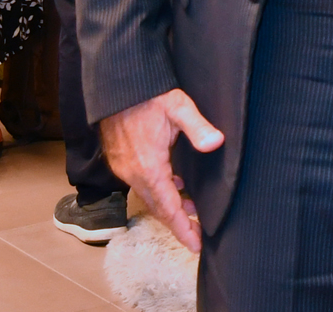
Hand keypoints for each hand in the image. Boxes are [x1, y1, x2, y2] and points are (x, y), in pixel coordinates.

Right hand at [98, 88, 223, 251]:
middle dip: (179, 222)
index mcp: (149, 167)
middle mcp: (134, 173)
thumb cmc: (148, 95)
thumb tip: (216, 143)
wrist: (116, 86)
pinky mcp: (122, 160)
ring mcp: (125, 167)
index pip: (168, 206)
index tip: (195, 245)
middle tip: (198, 235)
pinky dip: (161, 190)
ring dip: (171, 205)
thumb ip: (197, 126)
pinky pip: (143, 184)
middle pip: (158, 207)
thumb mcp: (178, 106)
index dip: (182, 227)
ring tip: (193, 209)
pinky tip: (176, 184)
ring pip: (150, 195)